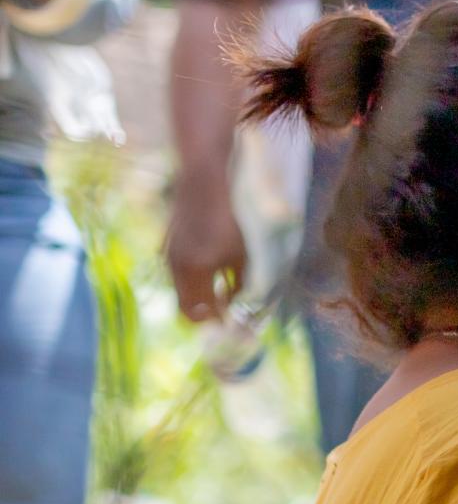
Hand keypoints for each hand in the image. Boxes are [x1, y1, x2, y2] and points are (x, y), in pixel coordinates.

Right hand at [166, 181, 248, 322]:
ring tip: (225, 294)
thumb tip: (240, 304)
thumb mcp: (243, 252)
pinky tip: (214, 273)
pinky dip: (194, 281)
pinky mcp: (168, 244)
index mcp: (194, 271)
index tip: (233, 325)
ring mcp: (168, 254)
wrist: (204, 179)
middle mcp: (175, 266)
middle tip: (227, 314)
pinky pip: (179, 273)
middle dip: (205, 314)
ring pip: (181, 290)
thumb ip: (241, 282)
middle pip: (185, 307)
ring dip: (200, 297)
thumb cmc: (230, 215)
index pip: (198, 313)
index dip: (216, 323)